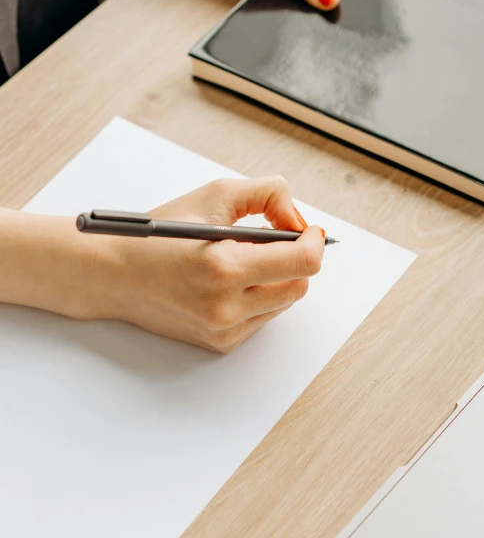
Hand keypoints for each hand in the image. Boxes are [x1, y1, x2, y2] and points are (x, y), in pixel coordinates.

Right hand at [96, 176, 324, 351]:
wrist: (115, 274)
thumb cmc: (160, 234)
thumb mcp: (214, 196)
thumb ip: (267, 195)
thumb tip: (298, 219)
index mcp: (225, 267)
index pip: (303, 262)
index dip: (314, 242)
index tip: (309, 230)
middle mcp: (227, 307)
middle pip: (299, 285)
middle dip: (295, 259)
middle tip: (275, 240)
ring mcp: (223, 330)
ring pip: (283, 303)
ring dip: (276, 278)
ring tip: (243, 259)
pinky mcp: (219, 342)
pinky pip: (261, 318)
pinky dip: (257, 297)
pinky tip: (230, 282)